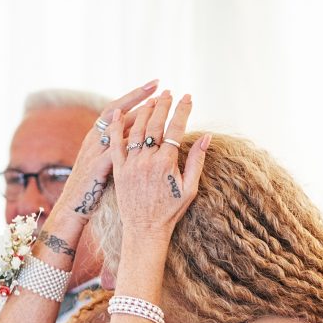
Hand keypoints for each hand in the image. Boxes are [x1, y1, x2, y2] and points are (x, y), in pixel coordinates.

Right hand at [51, 80, 159, 224]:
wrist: (72, 208)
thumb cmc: (91, 187)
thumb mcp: (101, 162)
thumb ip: (115, 147)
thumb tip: (137, 134)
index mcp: (95, 137)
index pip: (116, 110)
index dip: (134, 96)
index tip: (153, 85)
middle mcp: (93, 139)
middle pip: (117, 112)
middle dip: (137, 98)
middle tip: (158, 86)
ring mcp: (93, 152)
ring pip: (117, 127)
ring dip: (137, 115)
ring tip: (156, 104)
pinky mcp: (96, 167)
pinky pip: (114, 151)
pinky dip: (129, 142)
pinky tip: (146, 136)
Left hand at [107, 91, 210, 238]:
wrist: (145, 229)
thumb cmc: (170, 210)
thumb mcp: (190, 188)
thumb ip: (197, 161)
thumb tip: (207, 136)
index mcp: (166, 164)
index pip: (175, 129)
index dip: (183, 111)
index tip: (187, 97)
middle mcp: (147, 161)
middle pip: (155, 124)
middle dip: (163, 105)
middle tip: (169, 92)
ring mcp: (131, 164)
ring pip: (136, 130)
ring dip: (144, 111)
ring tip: (151, 99)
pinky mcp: (118, 169)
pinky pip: (115, 143)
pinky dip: (116, 126)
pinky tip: (119, 112)